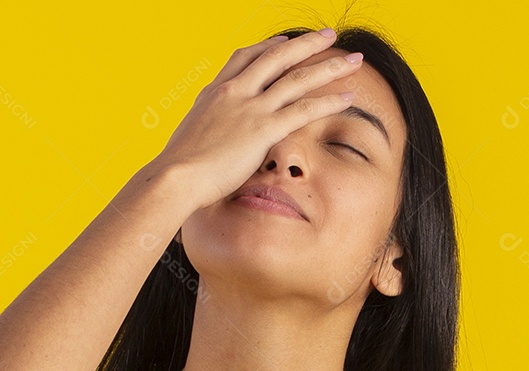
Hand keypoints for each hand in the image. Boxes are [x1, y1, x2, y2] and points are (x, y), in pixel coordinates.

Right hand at [151, 29, 362, 210]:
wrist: (175, 176)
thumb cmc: (179, 168)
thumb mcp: (191, 137)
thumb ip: (209, 130)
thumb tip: (211, 140)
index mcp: (215, 91)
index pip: (245, 57)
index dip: (268, 47)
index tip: (284, 42)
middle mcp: (235, 91)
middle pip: (277, 57)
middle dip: (308, 44)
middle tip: (329, 35)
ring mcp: (250, 108)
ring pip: (298, 78)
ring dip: (330, 66)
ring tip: (353, 60)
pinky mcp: (263, 129)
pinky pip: (304, 110)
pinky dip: (329, 101)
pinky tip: (347, 97)